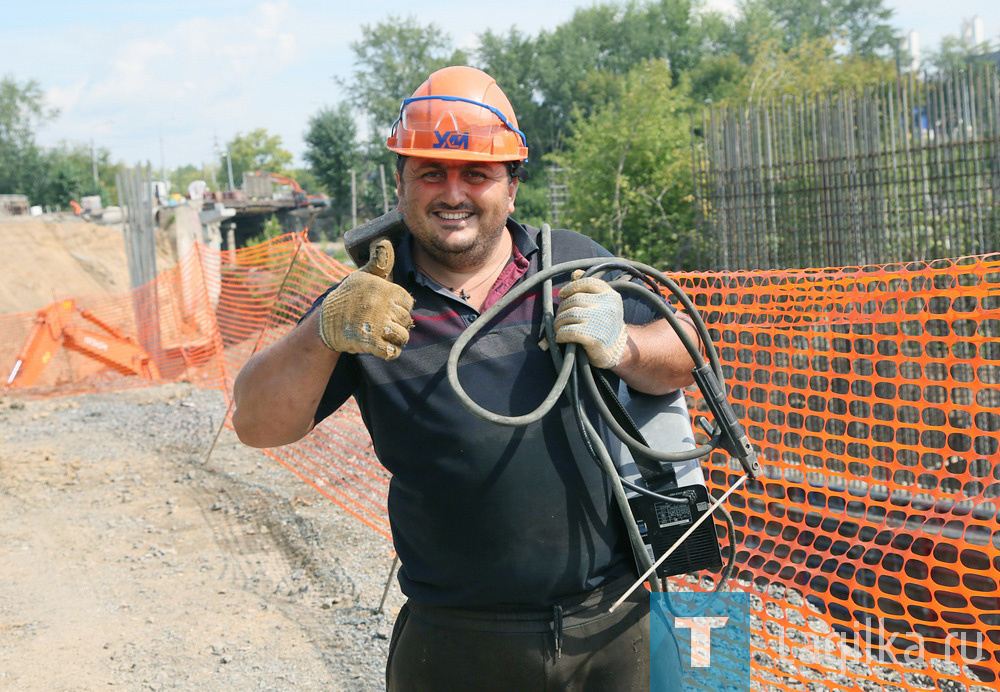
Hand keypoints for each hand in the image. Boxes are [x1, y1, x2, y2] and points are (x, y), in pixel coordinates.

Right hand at [318, 239, 413, 359]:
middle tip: (381, 322)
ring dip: (394, 339)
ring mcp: (377, 324)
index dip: (398, 307)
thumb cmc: (347, 298)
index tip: (385, 308)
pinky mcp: (370, 343)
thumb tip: (384, 241)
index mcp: (384, 288)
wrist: (324, 322)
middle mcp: (382, 305)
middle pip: (406, 320)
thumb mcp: (362, 277)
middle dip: (397, 324)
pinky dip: (389, 352)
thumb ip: (379, 262)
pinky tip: (380, 346)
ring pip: (402, 337)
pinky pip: (393, 352)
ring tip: (381, 334)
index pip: (408, 302)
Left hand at [554, 271, 626, 367]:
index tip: (562, 295)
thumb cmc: (605, 325)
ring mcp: (600, 322)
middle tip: (561, 318)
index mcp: (611, 295)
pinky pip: (568, 331)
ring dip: (559, 323)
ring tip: (559, 328)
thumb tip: (575, 273)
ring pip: (568, 315)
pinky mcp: (593, 338)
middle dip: (562, 309)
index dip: (571, 287)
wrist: (618, 351)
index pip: (587, 282)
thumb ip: (589, 288)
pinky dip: (560, 335)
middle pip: (574, 300)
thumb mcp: (602, 304)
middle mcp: (607, 306)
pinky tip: (561, 337)